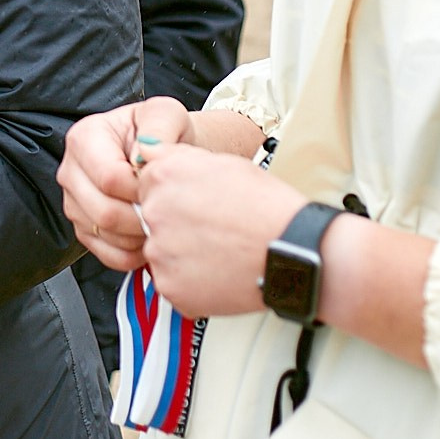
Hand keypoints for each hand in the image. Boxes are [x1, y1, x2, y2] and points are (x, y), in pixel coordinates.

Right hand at [58, 98, 195, 269]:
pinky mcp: (84, 228)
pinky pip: (106, 254)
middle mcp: (72, 171)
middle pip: (104, 211)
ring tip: (157, 217)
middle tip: (164, 207)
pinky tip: (147, 236)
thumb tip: (144, 156)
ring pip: (105, 234)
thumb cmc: (162, 132)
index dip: (141, 188)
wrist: (160, 153)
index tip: (161, 184)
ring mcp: (74, 203)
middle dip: (142, 216)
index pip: (109, 178)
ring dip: (138, 235)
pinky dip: (132, 253)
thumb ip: (158, 127)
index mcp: (84, 138)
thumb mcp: (165, 113)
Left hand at [135, 142, 303, 317]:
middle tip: (211, 229)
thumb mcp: (223, 162)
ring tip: (219, 251)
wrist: (291, 250)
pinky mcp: (170, 288)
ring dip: (181, 253)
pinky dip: (190, 281)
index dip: (174, 193)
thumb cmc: (265, 206)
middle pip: (151, 218)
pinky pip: (172, 282)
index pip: (147, 183)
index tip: (195, 204)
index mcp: (164, 176)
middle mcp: (155, 213)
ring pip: (161, 252)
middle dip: (175, 223)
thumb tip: (150, 151)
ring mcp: (160, 253)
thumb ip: (177, 156)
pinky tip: (218, 271)